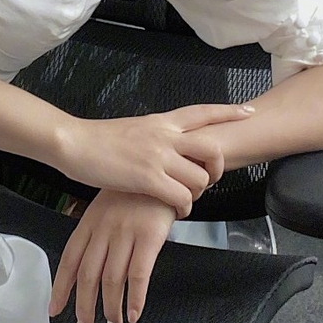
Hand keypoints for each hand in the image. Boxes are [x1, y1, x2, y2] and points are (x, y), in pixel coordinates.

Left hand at [48, 189, 176, 322]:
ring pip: (111, 279)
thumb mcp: (109, 206)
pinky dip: (135, 298)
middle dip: (84, 306)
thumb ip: (97, 233)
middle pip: (88, 275)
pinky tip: (133, 313)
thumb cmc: (139, 191)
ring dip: (111, 308)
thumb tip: (87, 268)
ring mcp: (126, 232)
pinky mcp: (150, 236)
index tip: (55, 309)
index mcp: (90, 221)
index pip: (69, 260)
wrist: (166, 170)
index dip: (61, 288)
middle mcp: (104, 228)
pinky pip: (139, 275)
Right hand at [53, 102, 253, 217]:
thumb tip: (167, 150)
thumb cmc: (97, 139)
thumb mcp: (134, 130)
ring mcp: (159, 157)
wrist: (74, 142)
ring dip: (196, 194)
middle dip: (217, 169)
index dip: (229, 111)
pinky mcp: (149, 178)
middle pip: (212, 149)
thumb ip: (155, 137)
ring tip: (183, 201)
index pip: (202, 112)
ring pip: (199, 178)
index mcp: (162, 121)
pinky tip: (175, 211)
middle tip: (208, 181)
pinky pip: (182, 197)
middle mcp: (165, 136)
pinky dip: (184, 208)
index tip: (249, 111)